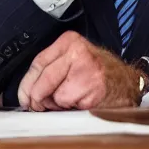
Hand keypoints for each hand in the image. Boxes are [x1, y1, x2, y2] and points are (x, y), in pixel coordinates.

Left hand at [17, 32, 141, 110]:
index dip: (26, 85)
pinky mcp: (91, 85)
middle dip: (38, 99)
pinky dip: (69, 107)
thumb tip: (24, 92)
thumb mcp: (71, 62)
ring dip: (56, 104)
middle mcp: (77, 50)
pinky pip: (65, 103)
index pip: (38, 63)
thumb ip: (50, 70)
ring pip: (51, 94)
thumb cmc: (95, 74)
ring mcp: (85, 67)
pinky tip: (80, 100)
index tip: (24, 97)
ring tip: (71, 97)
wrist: (123, 83)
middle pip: (41, 81)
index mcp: (69, 41)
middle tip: (44, 104)